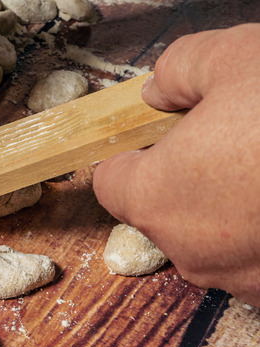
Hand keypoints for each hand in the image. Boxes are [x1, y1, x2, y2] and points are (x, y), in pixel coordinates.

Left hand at [93, 23, 259, 306]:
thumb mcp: (233, 58)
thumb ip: (176, 71)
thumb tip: (158, 92)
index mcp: (156, 197)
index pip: (112, 181)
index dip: (131, 151)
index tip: (157, 132)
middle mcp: (191, 250)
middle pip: (165, 210)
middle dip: (187, 175)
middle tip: (233, 137)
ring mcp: (243, 279)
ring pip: (216, 236)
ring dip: (234, 206)